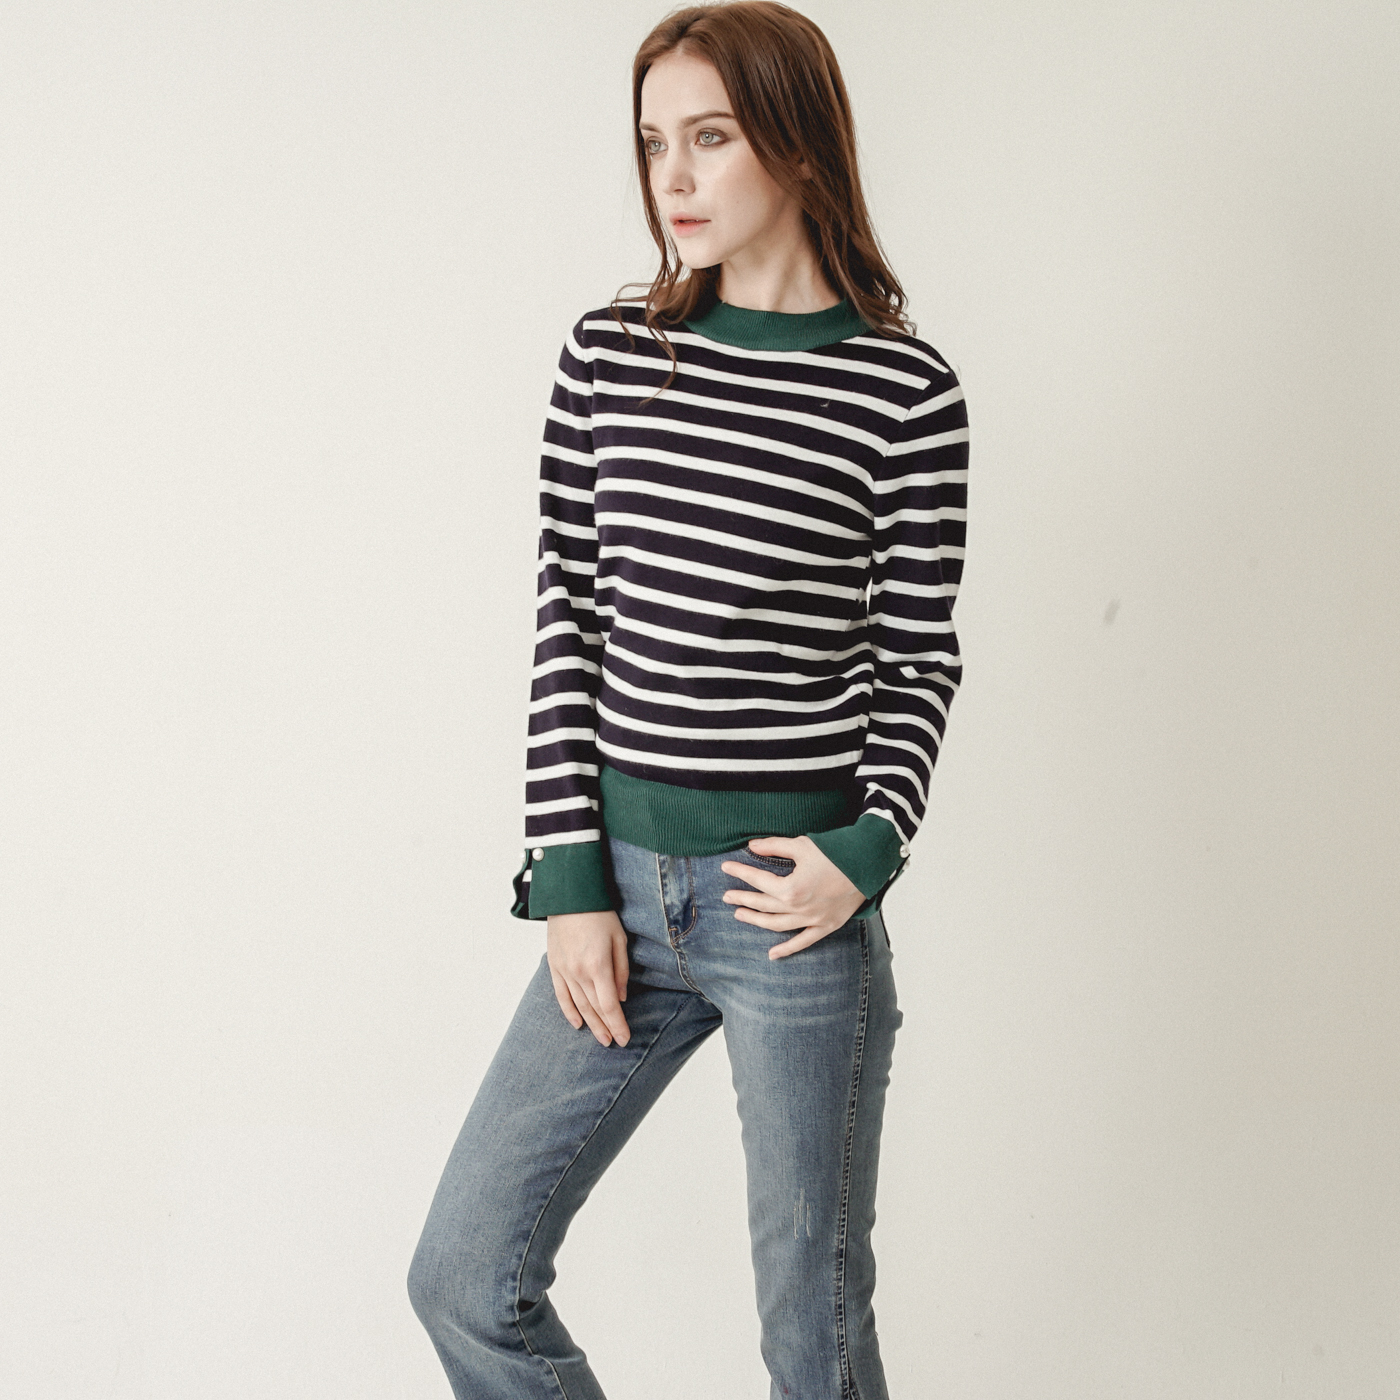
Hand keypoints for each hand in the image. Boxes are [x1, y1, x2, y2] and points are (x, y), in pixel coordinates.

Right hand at [546, 910, 630, 1046]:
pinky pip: (561, 995)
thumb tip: (622, 996)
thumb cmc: (599, 914)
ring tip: (601, 1038)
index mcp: (598, 965)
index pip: (610, 1004)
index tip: (625, 1038)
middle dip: (606, 1028)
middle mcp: (579, 972)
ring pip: (578, 1005)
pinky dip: (569, 1011)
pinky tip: (577, 1023)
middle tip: (614, 1043)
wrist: (569, 896)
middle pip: (594, 1009)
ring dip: (590, 1024)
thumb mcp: (619, 939)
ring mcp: (564, 971)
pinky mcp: (554, 966)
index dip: (618, 1024)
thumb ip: (621, 970)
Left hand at [720, 835, 865, 959]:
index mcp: (791, 888)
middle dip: (742, 899)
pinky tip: (772, 954)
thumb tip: (751, 845)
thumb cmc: (835, 853)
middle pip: (763, 905)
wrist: (867, 865)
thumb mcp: (801, 845)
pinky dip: (787, 949)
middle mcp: (798, 908)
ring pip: (776, 925)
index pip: (758, 880)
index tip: (726, 868)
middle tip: (727, 896)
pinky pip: (803, 942)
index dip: (740, 873)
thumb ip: (774, 846)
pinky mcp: (826, 926)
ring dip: (756, 921)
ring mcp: (812, 920)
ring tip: (740, 915)